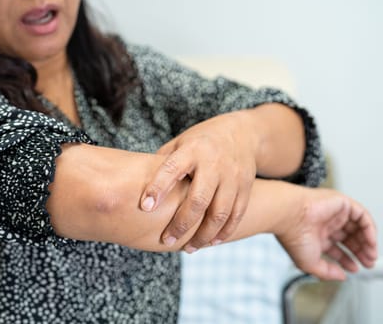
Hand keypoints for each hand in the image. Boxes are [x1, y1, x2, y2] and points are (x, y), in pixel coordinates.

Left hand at [140, 112, 258, 251]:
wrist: (243, 133)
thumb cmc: (201, 142)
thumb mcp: (180, 143)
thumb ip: (163, 163)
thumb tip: (136, 187)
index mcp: (192, 150)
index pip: (172, 169)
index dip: (158, 188)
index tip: (145, 206)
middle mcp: (214, 163)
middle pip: (198, 199)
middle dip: (181, 224)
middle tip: (166, 240)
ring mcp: (233, 176)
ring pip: (220, 213)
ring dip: (203, 235)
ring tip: (188, 249)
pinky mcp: (246, 187)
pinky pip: (236, 215)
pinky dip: (224, 232)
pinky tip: (210, 242)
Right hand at [276, 189, 377, 279]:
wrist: (288, 215)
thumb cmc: (293, 235)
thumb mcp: (309, 263)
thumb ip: (326, 272)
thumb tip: (341, 276)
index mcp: (316, 235)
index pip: (337, 247)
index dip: (347, 259)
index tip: (355, 268)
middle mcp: (326, 223)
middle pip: (350, 237)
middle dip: (361, 252)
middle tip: (369, 263)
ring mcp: (334, 213)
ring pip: (358, 226)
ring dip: (367, 242)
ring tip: (371, 255)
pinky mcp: (341, 203)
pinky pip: (362, 215)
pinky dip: (369, 229)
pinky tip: (371, 242)